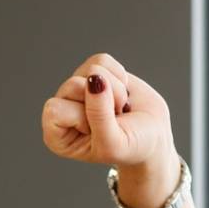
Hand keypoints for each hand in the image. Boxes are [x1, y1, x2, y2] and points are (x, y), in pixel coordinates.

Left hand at [43, 53, 179, 207]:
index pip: (55, 110)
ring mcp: (77, 89)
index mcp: (56, 135)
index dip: (82, 117)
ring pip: (90, 70)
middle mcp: (62, 109)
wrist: (153, 135)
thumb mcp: (113, 143)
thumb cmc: (131, 147)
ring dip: (114, 90)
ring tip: (119, 109)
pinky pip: (102, 60)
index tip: (97, 131)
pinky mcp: (94, 71)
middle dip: (102, 101)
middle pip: (72, 85)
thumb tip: (93, 78)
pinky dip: (119, 76)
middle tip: (114, 119)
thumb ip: (99, 116)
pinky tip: (121, 94)